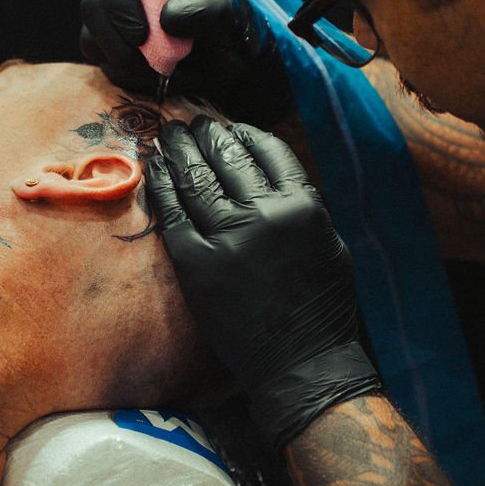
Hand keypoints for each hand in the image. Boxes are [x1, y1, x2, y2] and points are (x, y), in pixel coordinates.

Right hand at [79, 0, 290, 124]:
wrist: (223, 52)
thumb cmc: (223, 22)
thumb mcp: (226, 12)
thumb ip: (205, 7)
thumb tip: (167, 18)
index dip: (120, 2)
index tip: (141, 35)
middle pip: (93, 7)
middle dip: (118, 42)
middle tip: (152, 64)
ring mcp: (108, 17)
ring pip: (90, 39)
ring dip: (124, 63)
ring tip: (163, 70)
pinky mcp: (107, 47)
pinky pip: (100, 63)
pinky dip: (126, 76)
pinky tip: (154, 76)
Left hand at [146, 117, 380, 450]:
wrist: (300, 362)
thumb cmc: (322, 306)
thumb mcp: (330, 242)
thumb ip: (301, 203)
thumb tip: (266, 172)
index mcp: (303, 206)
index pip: (268, 151)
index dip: (245, 133)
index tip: (230, 127)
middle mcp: (265, 216)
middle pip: (227, 159)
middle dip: (206, 135)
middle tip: (191, 123)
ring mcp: (227, 240)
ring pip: (196, 180)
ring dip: (179, 152)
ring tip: (169, 137)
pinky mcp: (196, 264)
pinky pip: (173, 214)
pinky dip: (162, 186)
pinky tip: (154, 169)